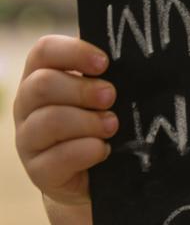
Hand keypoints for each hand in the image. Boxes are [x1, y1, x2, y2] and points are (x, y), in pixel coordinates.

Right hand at [14, 35, 117, 206]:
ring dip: (89, 121)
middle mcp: (26, 105)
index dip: (74, 52)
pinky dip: (87, 151)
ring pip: (50, 121)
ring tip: (112, 125)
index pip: (43, 51)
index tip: (105, 63)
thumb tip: (126, 53)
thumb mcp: (99, 91)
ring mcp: (27, 139)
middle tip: (111, 97)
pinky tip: (103, 149)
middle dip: (83, 90)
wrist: (94, 173)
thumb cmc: (99, 118)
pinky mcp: (38, 171)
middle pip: (42, 84)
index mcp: (39, 75)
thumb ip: (102, 72)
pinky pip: (59, 158)